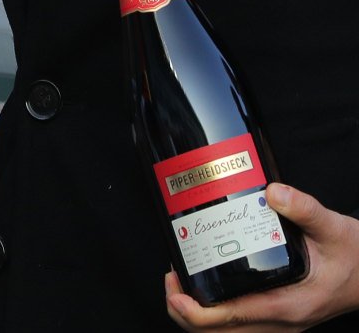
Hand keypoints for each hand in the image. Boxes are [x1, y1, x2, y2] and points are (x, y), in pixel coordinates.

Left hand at [165, 184, 358, 330]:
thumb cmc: (357, 256)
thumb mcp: (335, 228)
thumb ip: (305, 209)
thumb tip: (273, 192)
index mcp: (289, 305)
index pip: (233, 318)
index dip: (195, 311)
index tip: (174, 289)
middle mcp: (281, 321)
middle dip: (185, 311)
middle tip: (171, 276)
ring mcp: (279, 323)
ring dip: (198, 314)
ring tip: (181, 279)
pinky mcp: (277, 316)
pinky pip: (238, 324)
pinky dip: (215, 312)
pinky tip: (205, 283)